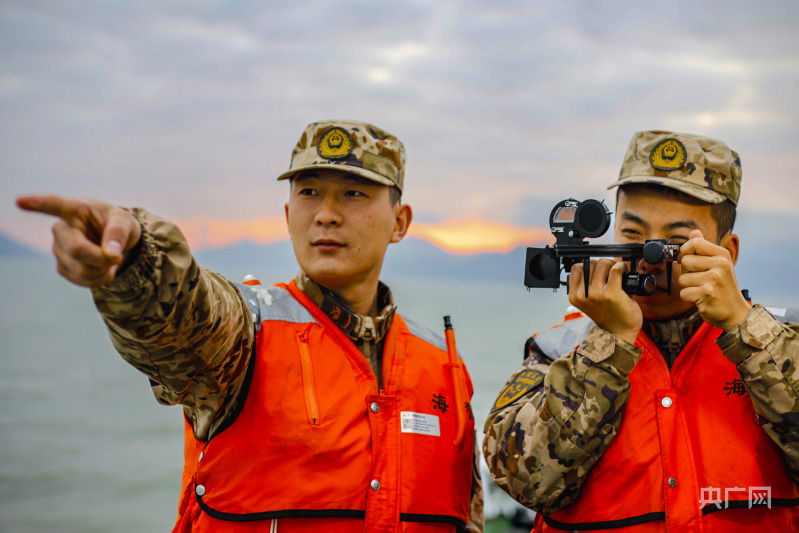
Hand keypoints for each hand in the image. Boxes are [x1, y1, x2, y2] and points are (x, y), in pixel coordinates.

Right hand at [16, 195, 140, 287]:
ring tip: (110, 260)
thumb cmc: (118, 224)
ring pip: (81, 270)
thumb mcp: (125, 222)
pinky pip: (83, 281)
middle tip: (118, 256)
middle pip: (77, 250)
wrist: (114, 242)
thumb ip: (119, 233)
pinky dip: (100, 279)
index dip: (37, 204)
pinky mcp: (62, 267)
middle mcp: (60, 229)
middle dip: (103, 259)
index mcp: (75, 209)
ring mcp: (58, 249)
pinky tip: (103, 269)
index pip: (54, 205)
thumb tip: (110, 254)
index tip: (20, 201)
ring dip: (104, 270)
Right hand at [569, 258, 641, 343]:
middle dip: (602, 263)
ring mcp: (597, 294)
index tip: (597, 269)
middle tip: (610, 270)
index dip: (589, 264)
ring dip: (612, 264)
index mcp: (575, 296)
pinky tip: (623, 271)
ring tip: (617, 271)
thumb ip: (586, 287)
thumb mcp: (587, 302)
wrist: (618, 333)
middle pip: (590, 263)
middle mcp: (583, 295)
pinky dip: (621, 266)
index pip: (577, 268)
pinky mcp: (612, 294)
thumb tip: (596, 266)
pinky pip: (615, 270)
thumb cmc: (607, 317)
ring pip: (603, 264)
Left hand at [678, 229, 749, 330]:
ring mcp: (714, 279)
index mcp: (722, 255)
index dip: (685, 251)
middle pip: (685, 261)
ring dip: (688, 287)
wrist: (735, 313)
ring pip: (682, 278)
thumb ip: (705, 248)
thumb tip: (694, 232)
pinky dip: (689, 298)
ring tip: (702, 289)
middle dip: (686, 272)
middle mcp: (720, 265)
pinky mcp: (706, 294)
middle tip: (699, 280)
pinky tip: (702, 298)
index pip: (695, 243)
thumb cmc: (724, 288)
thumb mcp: (719, 265)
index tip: (685, 259)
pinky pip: (683, 293)